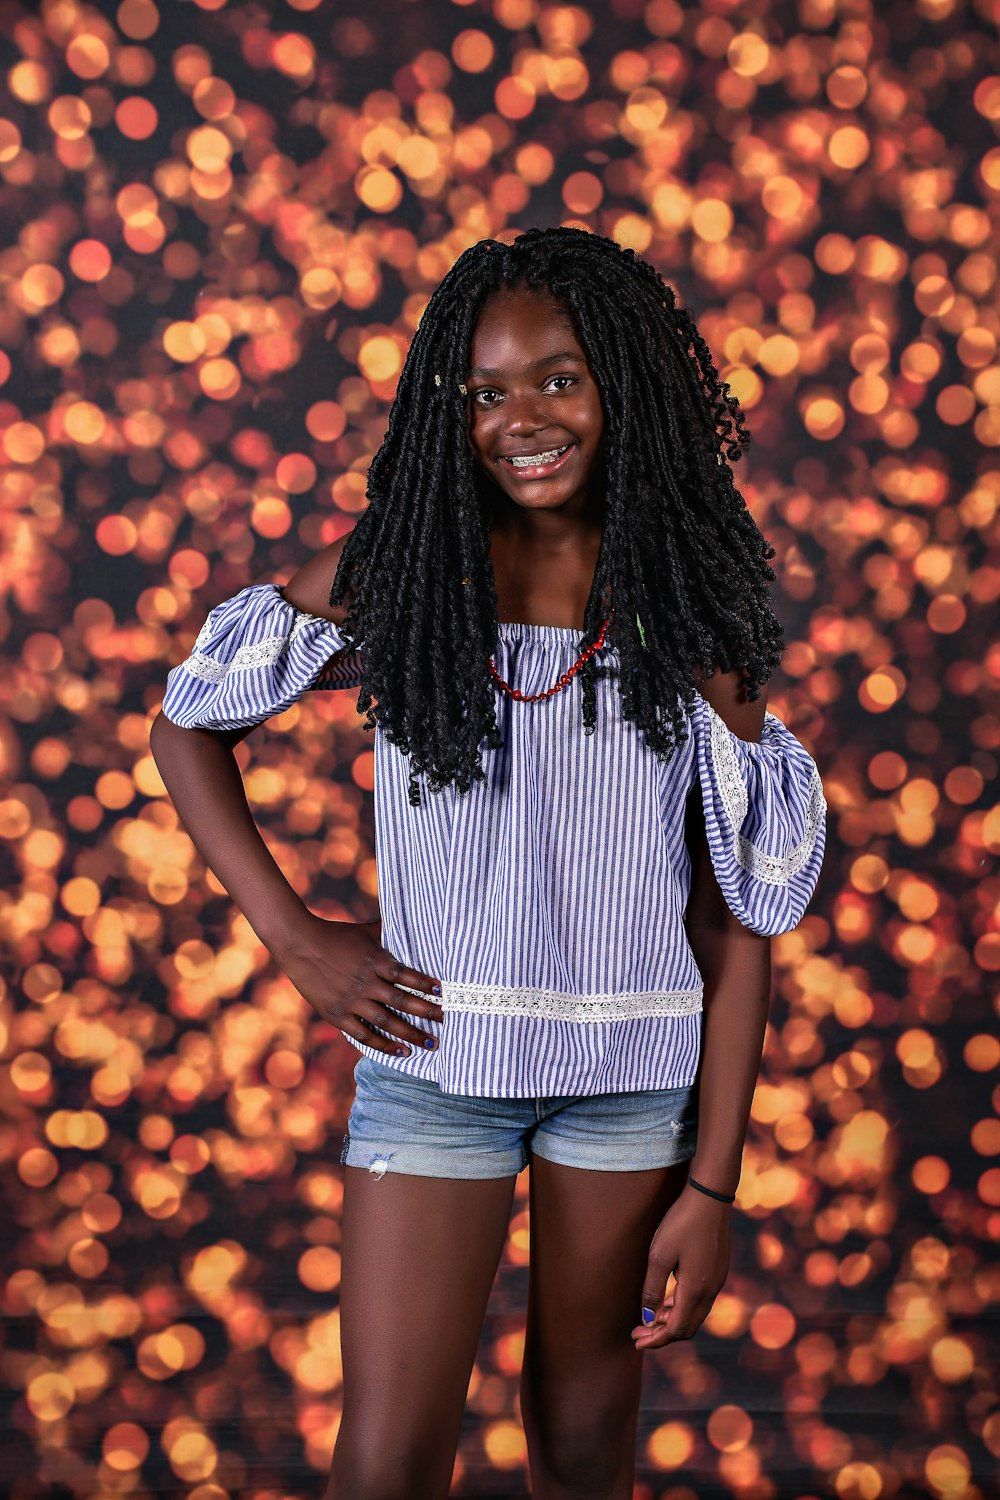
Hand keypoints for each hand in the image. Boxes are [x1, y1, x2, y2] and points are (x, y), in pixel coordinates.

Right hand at [270, 913, 444, 1056]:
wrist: (299, 944)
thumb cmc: (335, 934)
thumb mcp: (364, 930)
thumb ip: (386, 929)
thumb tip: (407, 916)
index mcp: (375, 961)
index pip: (406, 975)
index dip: (426, 984)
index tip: (444, 993)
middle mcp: (366, 982)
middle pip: (402, 1001)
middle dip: (428, 1013)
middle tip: (447, 1021)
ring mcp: (351, 1000)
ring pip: (387, 1022)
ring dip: (410, 1034)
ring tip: (430, 1043)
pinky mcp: (337, 1014)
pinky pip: (363, 1034)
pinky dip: (383, 1044)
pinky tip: (400, 1051)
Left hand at [630, 1184, 732, 1349]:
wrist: (711, 1197)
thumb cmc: (682, 1223)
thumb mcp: (659, 1255)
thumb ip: (653, 1289)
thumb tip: (648, 1318)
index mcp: (696, 1290)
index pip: (676, 1330)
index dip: (655, 1339)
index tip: (636, 1340)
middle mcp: (711, 1291)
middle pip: (687, 1327)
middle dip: (663, 1334)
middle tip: (639, 1331)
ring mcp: (717, 1281)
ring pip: (695, 1314)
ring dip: (673, 1320)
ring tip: (650, 1317)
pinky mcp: (718, 1270)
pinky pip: (701, 1300)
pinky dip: (683, 1307)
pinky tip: (668, 1299)